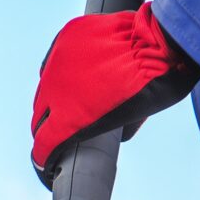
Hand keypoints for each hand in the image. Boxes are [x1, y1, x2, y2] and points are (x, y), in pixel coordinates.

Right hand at [28, 3, 199, 185]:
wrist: (161, 42)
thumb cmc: (153, 86)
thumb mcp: (132, 120)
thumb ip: (112, 130)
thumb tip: (115, 135)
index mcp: (68, 119)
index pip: (42, 145)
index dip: (43, 156)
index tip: (46, 161)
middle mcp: (54, 91)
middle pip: (38, 117)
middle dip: (46, 128)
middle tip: (58, 131)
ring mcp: (58, 60)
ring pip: (44, 88)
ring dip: (52, 98)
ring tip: (68, 101)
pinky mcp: (66, 37)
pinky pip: (53, 60)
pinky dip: (59, 71)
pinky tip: (71, 74)